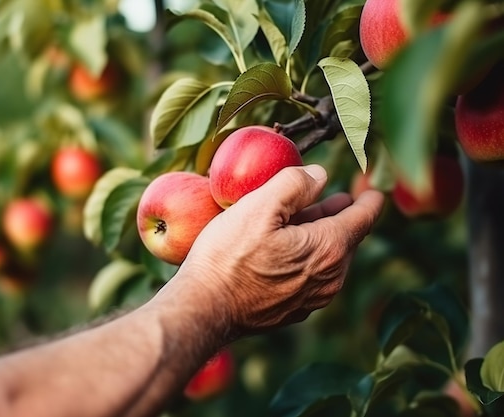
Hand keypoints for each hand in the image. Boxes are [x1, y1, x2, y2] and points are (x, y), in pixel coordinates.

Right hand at [165, 165, 383, 339]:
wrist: (204, 309)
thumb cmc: (228, 255)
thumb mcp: (259, 206)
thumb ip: (295, 183)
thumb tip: (320, 175)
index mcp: (329, 248)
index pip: (365, 217)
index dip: (370, 198)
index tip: (372, 188)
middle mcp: (331, 278)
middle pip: (346, 238)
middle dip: (339, 215)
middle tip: (332, 198)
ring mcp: (313, 300)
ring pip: (327, 258)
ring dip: (319, 236)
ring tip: (303, 219)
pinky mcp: (294, 312)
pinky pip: (310, 277)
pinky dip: (304, 258)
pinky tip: (282, 250)